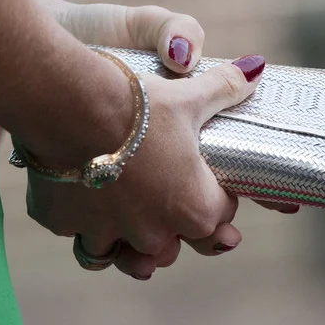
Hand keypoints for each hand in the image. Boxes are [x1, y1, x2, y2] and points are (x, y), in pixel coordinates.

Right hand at [23, 0, 300, 278]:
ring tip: (129, 229)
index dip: (219, 203)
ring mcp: (108, 232)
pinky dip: (84, 222)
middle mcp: (153, 232)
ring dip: (130, 247)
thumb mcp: (188, 96)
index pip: (220, 218)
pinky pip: (79, 233)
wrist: (69, 104)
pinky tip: (82, 201)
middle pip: (174, 247)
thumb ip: (227, 88)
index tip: (211, 189)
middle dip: (175, 233)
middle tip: (169, 211)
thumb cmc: (138, 105)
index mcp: (194, 208)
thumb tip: (257, 68)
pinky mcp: (67, 223)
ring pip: (126, 257)